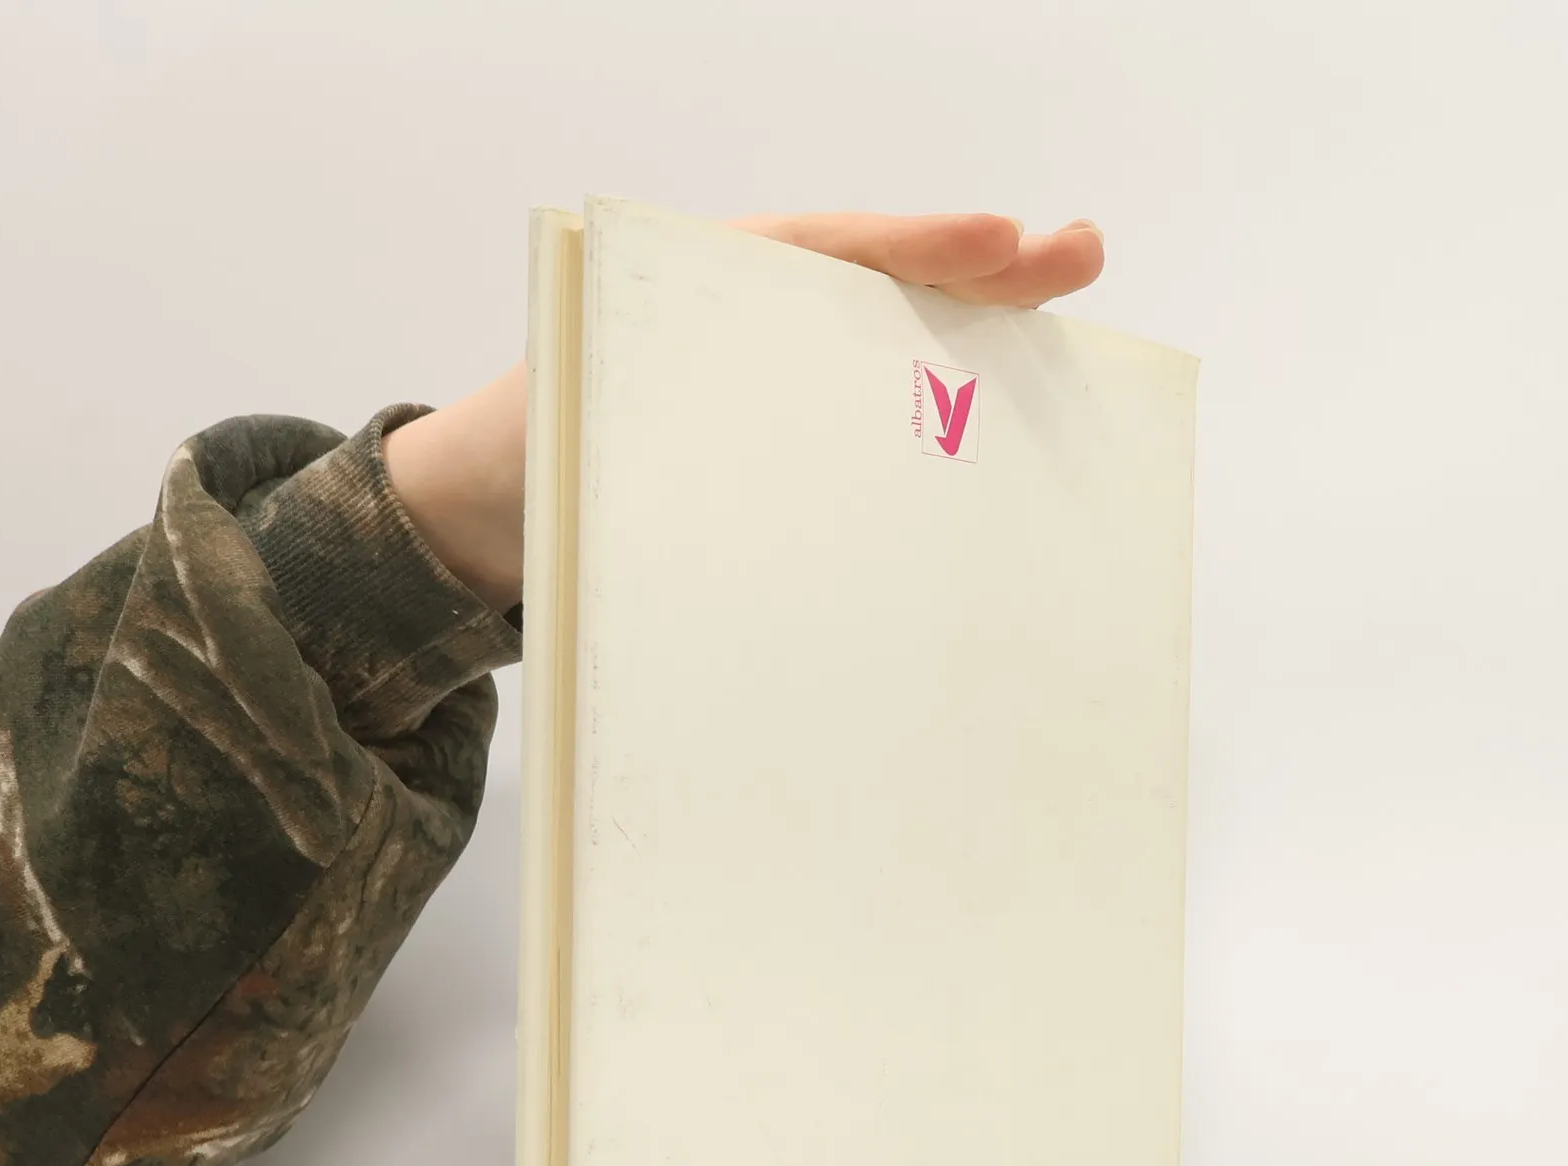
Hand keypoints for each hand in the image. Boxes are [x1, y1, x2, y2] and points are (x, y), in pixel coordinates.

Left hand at [385, 209, 1107, 609]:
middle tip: (1079, 253)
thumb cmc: (524, 460)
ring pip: (895, 358)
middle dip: (982, 273)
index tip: (996, 242)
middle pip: (885, 289)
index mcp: (709, 294)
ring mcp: (786, 393)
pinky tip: (1007, 450)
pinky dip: (941, 438)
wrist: (488, 521)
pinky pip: (876, 437)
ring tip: (1071, 347)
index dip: (913, 246)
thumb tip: (731, 481)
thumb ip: (644, 426)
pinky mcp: (795, 460)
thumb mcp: (571, 431)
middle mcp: (761, 330)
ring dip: (980, 354)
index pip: (825, 251)